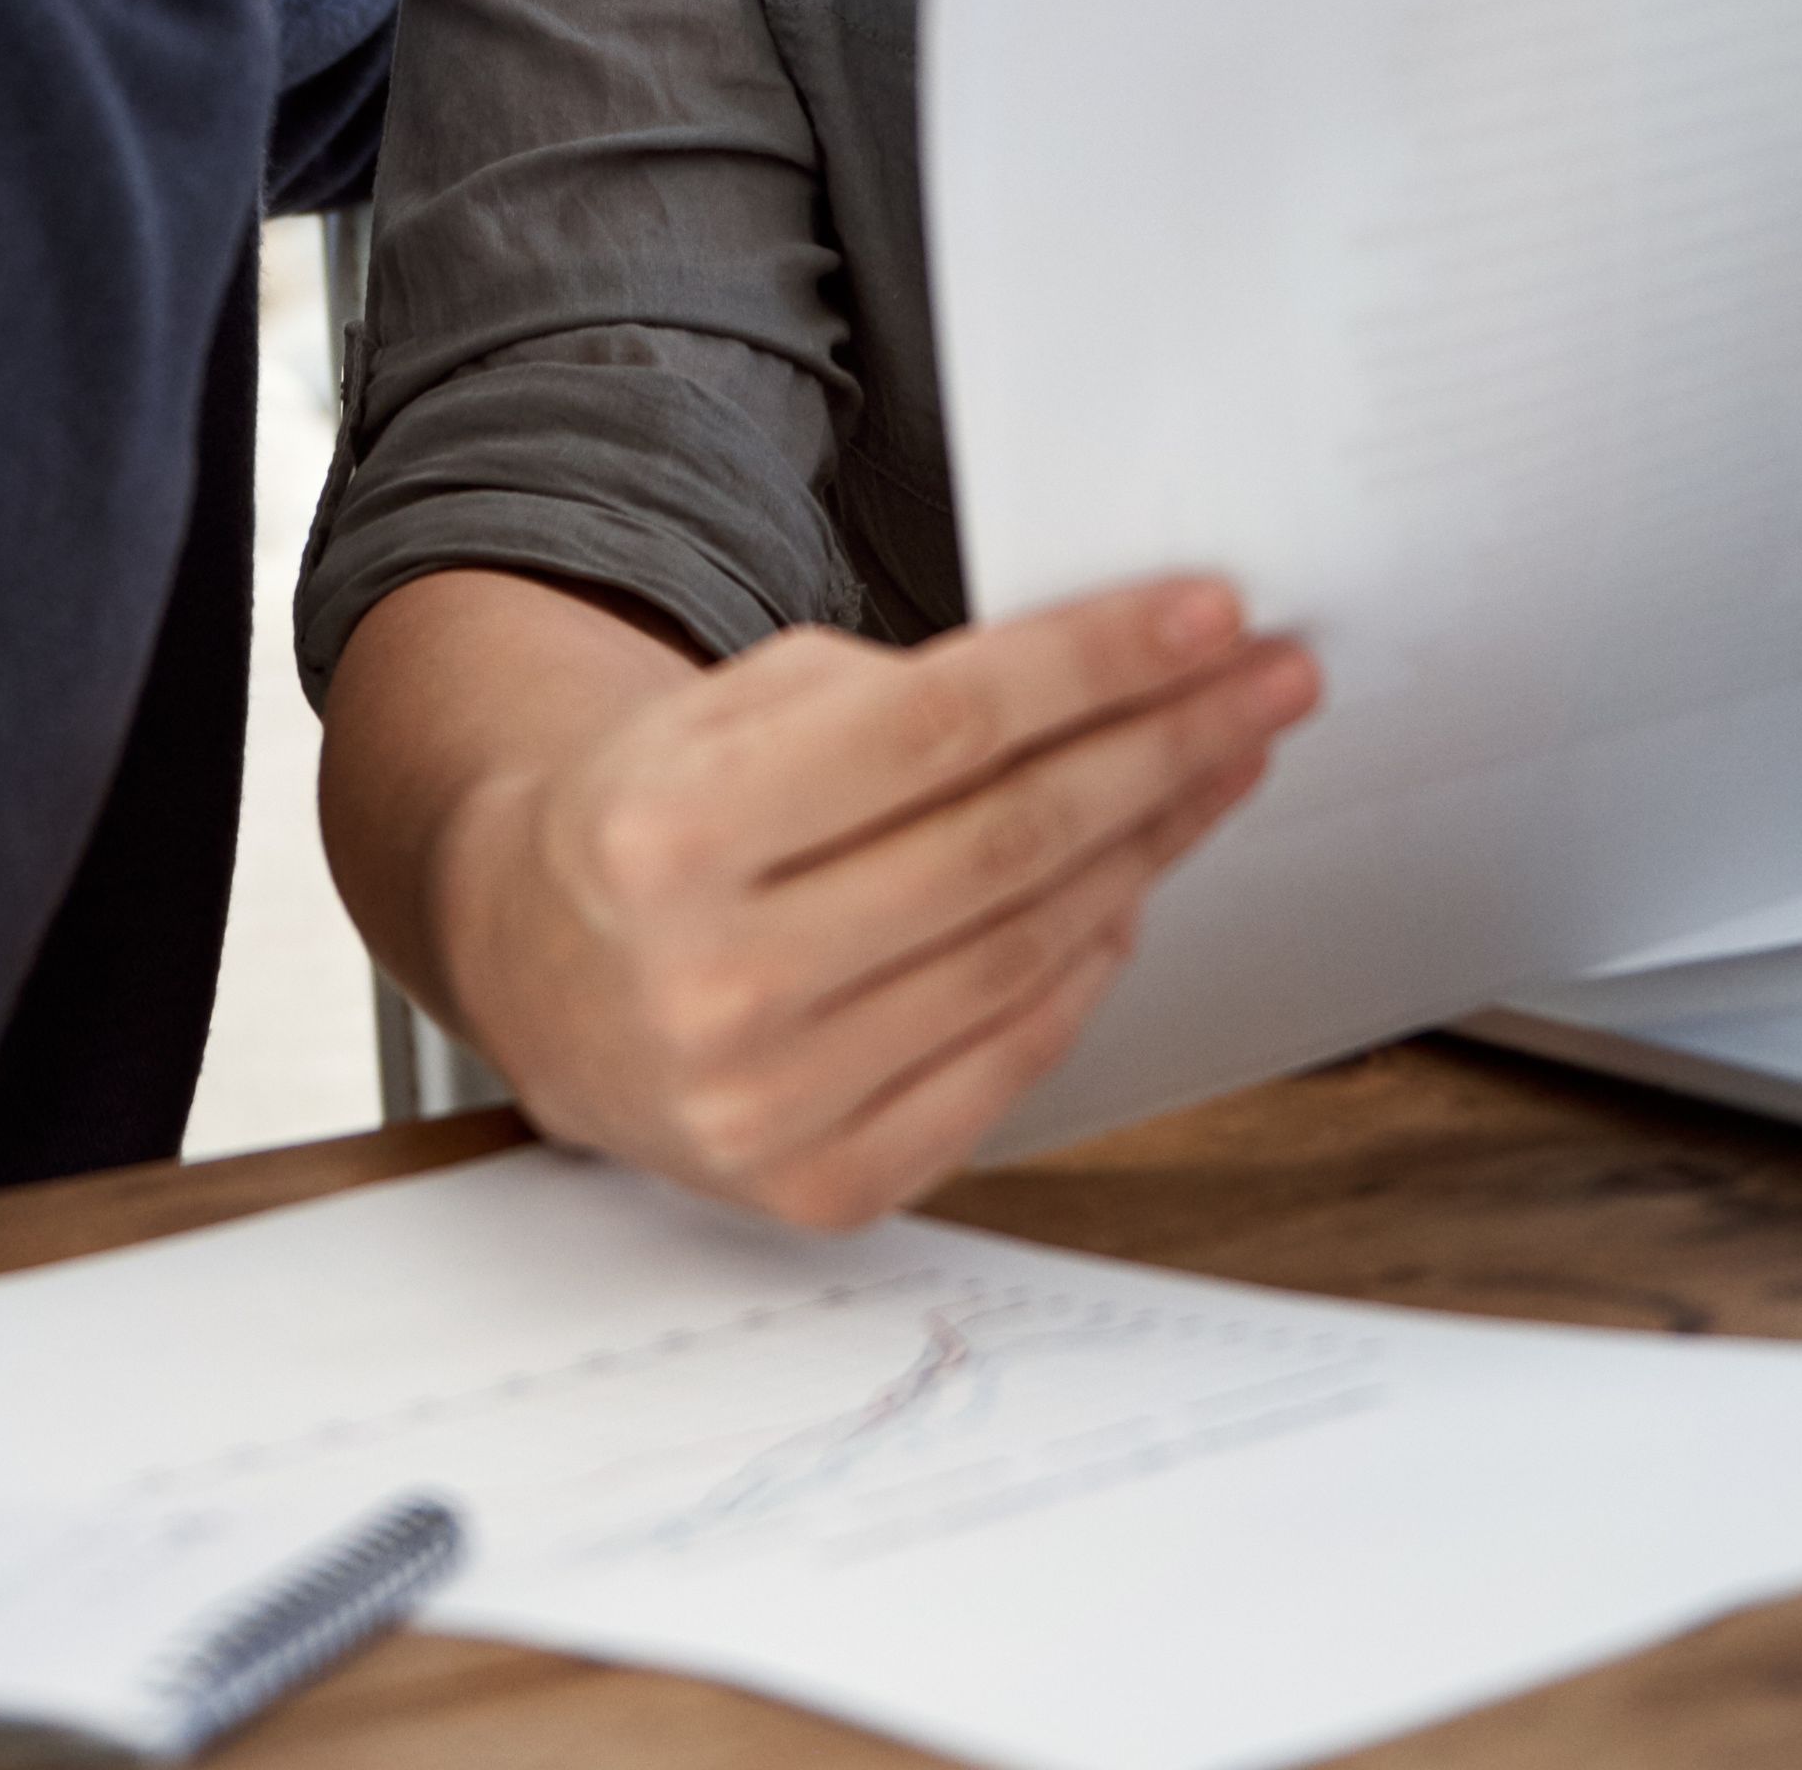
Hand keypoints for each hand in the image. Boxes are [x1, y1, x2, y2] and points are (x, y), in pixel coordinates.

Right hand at [389, 573, 1318, 1232]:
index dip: (1093, 666)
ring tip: (1218, 768)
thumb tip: (1111, 684)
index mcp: (670, 832)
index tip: (1208, 616)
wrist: (535, 974)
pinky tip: (1133, 890)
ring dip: (1151, 848)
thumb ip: (894, 694)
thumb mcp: (724, 709)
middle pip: (1007, 843)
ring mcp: (769, 1102)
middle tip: (1266, 685)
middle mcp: (715, 979)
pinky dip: (1087, 971)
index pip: (940, 728)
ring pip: (1026, 952)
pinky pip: (1007, 1064)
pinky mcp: (818, 1185)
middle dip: (1162, 748)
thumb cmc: (651, 823)